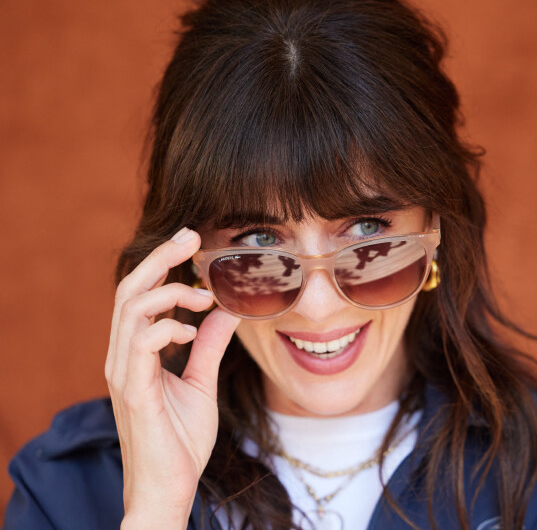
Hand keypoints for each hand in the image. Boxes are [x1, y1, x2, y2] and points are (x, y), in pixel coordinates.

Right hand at [105, 228, 239, 528]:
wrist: (168, 488)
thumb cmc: (181, 438)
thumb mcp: (201, 382)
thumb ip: (208, 346)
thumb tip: (225, 312)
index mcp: (135, 352)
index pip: (139, 295)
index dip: (161, 265)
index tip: (191, 246)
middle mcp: (122, 356)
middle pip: (129, 290)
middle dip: (159, 258)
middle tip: (190, 237)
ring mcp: (124, 372)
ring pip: (131, 309)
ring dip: (169, 293)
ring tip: (202, 297)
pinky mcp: (133, 391)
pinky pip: (142, 343)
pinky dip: (167, 328)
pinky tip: (191, 333)